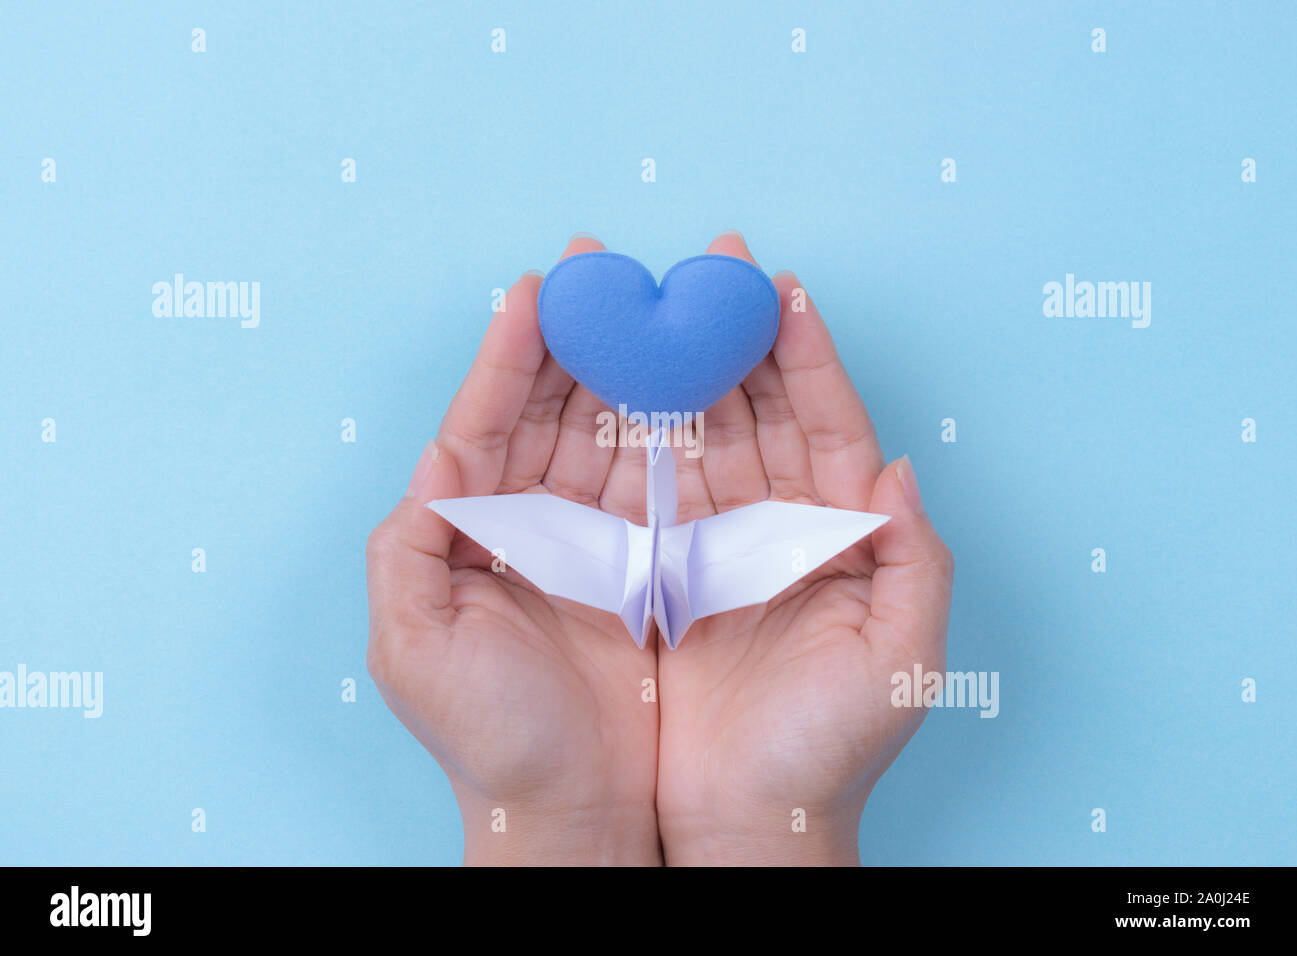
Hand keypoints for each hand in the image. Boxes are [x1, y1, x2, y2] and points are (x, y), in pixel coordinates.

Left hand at [365, 236, 661, 865]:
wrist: (579, 812)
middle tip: (607, 270)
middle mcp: (534, 524)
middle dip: (579, 337)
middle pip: (554, 409)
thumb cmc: (491, 737)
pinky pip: (667, 480)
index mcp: (472, 531)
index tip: (537, 288)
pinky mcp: (656, 564)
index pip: (487, 421)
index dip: (508, 354)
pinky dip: (680, 428)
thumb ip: (409, 546)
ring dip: (633, 368)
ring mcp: (598, 540)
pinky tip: (694, 380)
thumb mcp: (413, 646)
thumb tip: (437, 455)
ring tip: (659, 304)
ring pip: (614, 432)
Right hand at [649, 233, 954, 864]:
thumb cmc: (827, 750)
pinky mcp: (658, 569)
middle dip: (730, 334)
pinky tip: (609, 386)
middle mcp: (778, 523)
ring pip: (694, 432)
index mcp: (841, 532)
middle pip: (755, 407)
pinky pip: (643, 485)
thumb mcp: (901, 663)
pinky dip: (628, 433)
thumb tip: (900, 472)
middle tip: (702, 264)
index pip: (827, 420)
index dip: (806, 352)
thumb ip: (915, 564)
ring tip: (644, 304)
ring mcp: (715, 541)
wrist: (745, 819)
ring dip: (672, 368)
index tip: (781, 287)